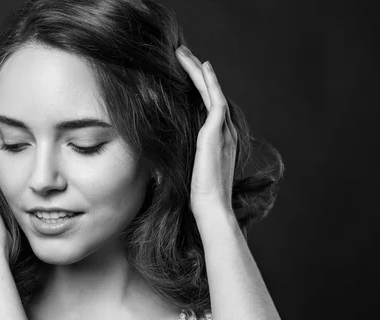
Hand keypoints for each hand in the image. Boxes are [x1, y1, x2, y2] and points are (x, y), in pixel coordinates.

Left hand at [176, 46, 237, 224]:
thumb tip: (155, 163)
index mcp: (217, 140)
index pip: (208, 106)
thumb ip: (179, 159)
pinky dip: (208, 81)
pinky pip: (214, 98)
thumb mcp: (185, 172)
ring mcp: (223, 130)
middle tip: (183, 54)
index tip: (186, 73)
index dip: (198, 87)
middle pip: (211, 93)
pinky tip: (201, 66)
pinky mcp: (217, 131)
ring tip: (185, 53)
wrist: (211, 207)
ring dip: (199, 70)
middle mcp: (224, 132)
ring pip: (212, 91)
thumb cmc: (197, 196)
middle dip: (197, 73)